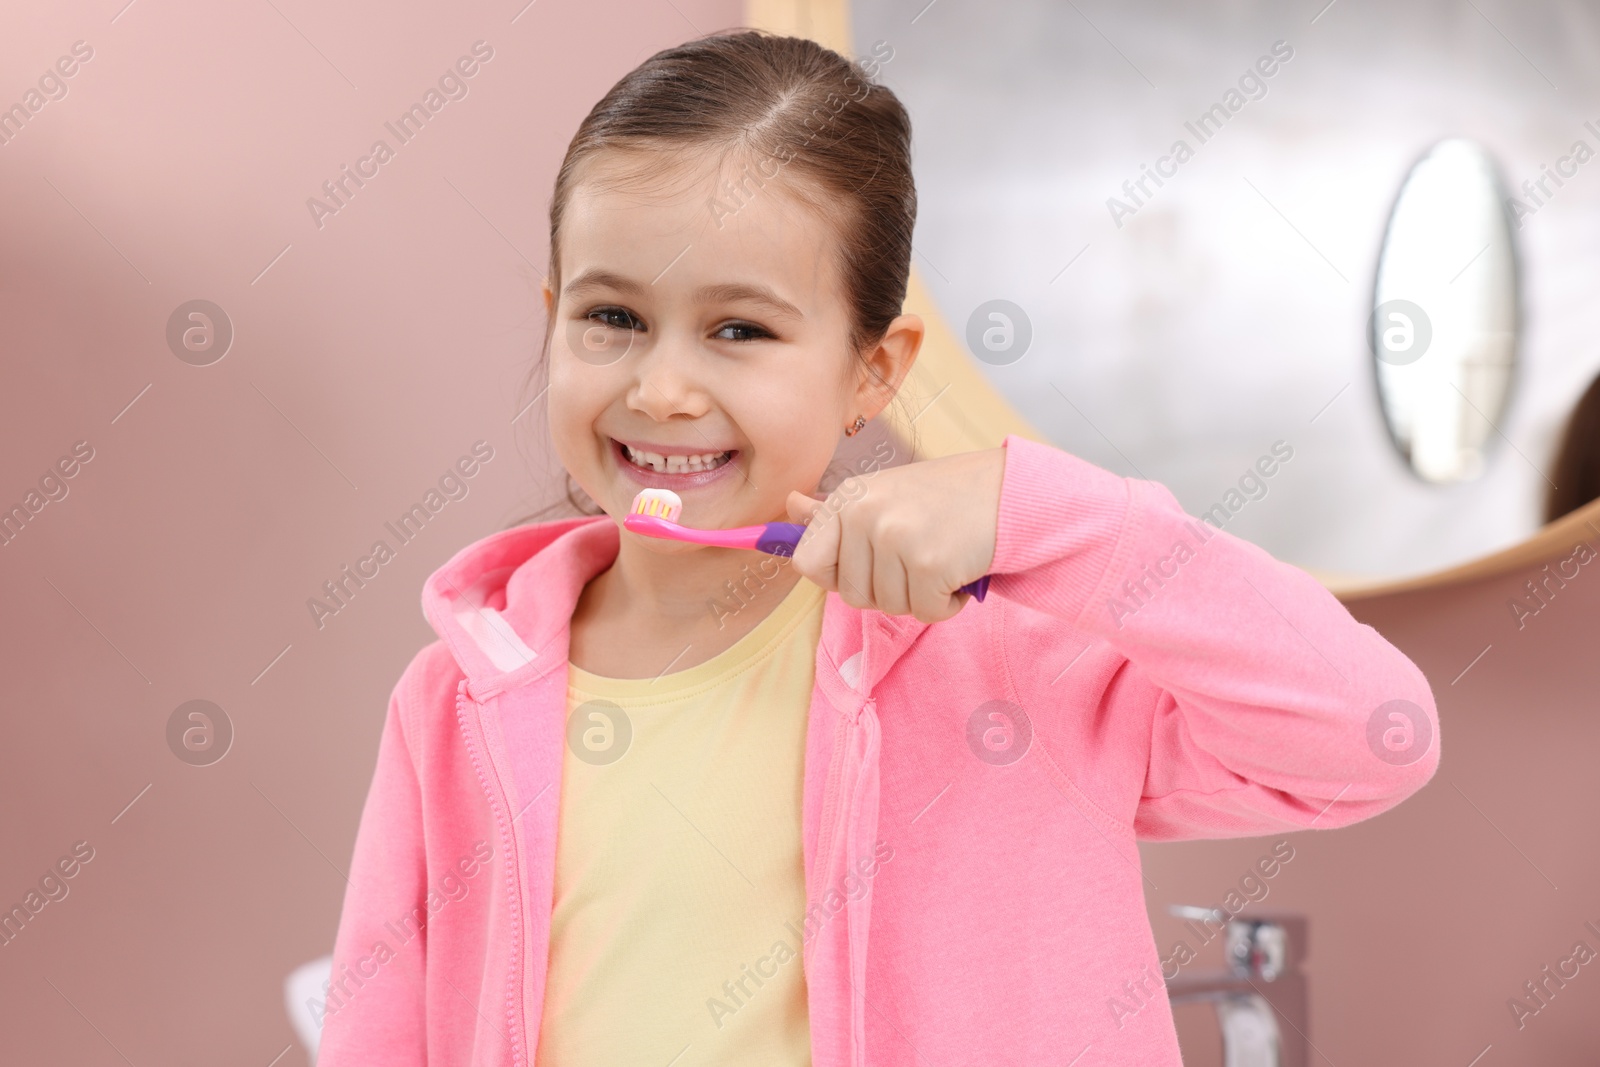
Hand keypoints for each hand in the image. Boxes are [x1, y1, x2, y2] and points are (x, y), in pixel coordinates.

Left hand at [784, 447, 1004, 622]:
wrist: (1009, 493)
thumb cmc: (946, 498)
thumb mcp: (884, 494)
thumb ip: (836, 510)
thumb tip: (791, 505)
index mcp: (849, 499)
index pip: (807, 561)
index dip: (835, 576)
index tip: (867, 565)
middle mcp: (865, 514)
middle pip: (851, 595)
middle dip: (887, 590)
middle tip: (917, 558)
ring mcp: (895, 537)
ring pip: (889, 607)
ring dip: (920, 596)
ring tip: (941, 559)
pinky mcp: (929, 563)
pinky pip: (925, 613)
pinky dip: (946, 604)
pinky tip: (959, 572)